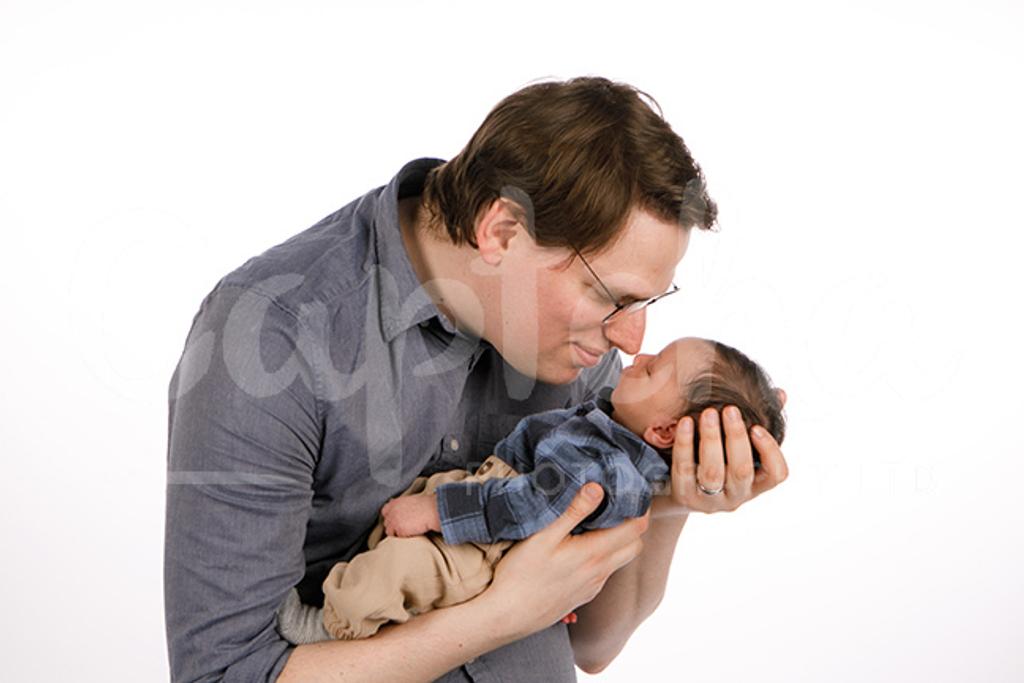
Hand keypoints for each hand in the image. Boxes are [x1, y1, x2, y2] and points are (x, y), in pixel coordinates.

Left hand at [380, 493, 441, 536]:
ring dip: (397, 533)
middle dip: (393, 526)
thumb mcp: (409, 500)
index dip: (390, 516)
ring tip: (407, 531)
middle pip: (387, 523)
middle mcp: (392, 512)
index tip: (396, 519)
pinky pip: (398, 537)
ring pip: (390, 532)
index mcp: (394, 503)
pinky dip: (404, 536)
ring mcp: (395, 522)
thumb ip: (400, 504)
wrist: (432, 511)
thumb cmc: (425, 505)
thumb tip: (394, 505)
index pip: (384, 512)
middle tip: (404, 526)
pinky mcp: (400, 530)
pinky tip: (411, 532)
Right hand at [482, 483, 647, 637]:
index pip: (635, 529)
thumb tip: (597, 488)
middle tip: (618, 506)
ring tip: (598, 523)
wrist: (508, 615)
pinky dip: (603, 556)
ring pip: (620, 560)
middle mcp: (600, 572)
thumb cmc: (522, 574)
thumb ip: (572, 511)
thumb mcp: (543, 536)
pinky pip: (604, 573)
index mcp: (594, 554)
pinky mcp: (583, 595)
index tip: (630, 493)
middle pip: (635, 546)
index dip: (639, 508)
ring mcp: (593, 586)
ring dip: (618, 541)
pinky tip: (581, 548)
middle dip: (633, 525)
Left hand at [653, 388, 788, 515]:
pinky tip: (685, 422)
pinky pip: (684, 469)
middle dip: (736, 437)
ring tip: (708, 413)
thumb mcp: (739, 448)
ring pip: (712, 472)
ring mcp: (709, 500)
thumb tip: (780, 394)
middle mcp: (736, 496)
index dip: (769, 451)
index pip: (776, 474)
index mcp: (756, 484)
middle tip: (730, 408)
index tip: (756, 426)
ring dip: (711, 439)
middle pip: (741, 470)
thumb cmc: (719, 462)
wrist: (680, 493)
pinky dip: (685, 444)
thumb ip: (760, 423)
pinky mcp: (684, 496)